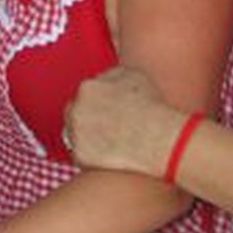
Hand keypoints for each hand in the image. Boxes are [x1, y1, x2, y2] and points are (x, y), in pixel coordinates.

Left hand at [64, 66, 185, 176]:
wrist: (158, 138)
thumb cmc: (152, 108)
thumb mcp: (135, 75)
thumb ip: (113, 75)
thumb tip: (106, 80)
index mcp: (87, 87)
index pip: (83, 95)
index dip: (95, 104)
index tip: (107, 112)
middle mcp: (75, 108)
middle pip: (74, 114)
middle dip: (87, 120)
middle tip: (107, 128)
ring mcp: (75, 133)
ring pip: (74, 135)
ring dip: (87, 138)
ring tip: (111, 143)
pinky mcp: (79, 155)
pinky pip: (80, 156)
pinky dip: (91, 157)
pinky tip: (110, 156)